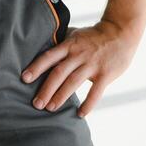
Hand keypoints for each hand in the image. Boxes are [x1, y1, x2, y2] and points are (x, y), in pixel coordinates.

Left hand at [20, 19, 135, 118]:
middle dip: (46, 89)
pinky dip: (88, 104)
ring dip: (61, 96)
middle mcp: (79, 54)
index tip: (25, 79)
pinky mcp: (106, 74)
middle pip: (59, 73)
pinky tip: (80, 114)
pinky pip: (95, 92)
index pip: (49, 56)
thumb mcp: (75, 35)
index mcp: (69, 45)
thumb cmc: (94, 36)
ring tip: (51, 108)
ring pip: (74, 82)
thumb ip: (60, 43)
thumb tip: (40, 49)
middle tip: (36, 104)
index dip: (36, 67)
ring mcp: (92, 64)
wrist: (121, 32)